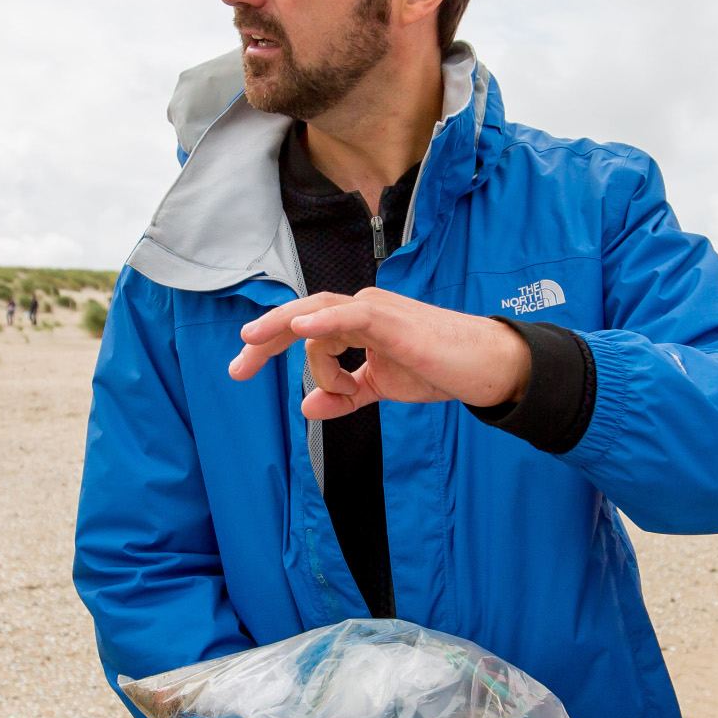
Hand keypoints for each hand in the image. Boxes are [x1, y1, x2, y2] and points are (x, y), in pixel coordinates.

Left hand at [229, 290, 533, 419]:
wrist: (482, 368)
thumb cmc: (437, 369)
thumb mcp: (380, 388)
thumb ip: (345, 395)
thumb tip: (306, 406)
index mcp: (355, 324)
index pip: (302, 329)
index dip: (268, 346)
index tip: (240, 370)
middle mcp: (360, 311)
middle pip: (299, 317)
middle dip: (263, 340)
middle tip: (236, 368)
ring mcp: (375, 312)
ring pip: (318, 321)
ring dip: (297, 344)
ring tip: (277, 358)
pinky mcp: (391, 321)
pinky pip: (350, 316)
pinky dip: (324, 320)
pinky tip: (302, 327)